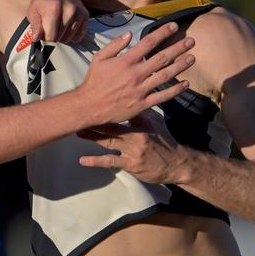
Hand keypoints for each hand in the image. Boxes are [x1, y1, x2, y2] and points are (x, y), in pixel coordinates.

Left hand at [28, 0, 88, 42]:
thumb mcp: (33, 11)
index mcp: (54, 8)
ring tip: (57, 26)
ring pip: (69, 38)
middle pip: (60, 38)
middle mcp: (69, 10)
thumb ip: (35, 26)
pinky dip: (71, 35)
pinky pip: (79, 36)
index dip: (45, 38)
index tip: (43, 32)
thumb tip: (35, 39)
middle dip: (53, 36)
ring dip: (62, 36)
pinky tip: (66, 27)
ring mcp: (79, 12)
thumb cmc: (42, 2)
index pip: (51, 37)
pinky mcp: (85, 15)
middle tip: (49, 27)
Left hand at [77, 109, 191, 183]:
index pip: (121, 110)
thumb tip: (129, 91)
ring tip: (77, 132)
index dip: (106, 105)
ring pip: (108, 141)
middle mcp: (136, 134)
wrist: (177, 164)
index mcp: (141, 121)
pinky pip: (110, 161)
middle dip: (94, 120)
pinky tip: (82, 160)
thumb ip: (140, 108)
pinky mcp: (131, 164)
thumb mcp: (154, 120)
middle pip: (111, 125)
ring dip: (92, 136)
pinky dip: (95, 161)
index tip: (91, 100)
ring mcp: (133, 150)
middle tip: (79, 114)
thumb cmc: (162, 139)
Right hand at [78, 22, 195, 125]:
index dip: (163, 33)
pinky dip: (175, 90)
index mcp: (125, 61)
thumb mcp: (99, 59)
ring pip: (165, 76)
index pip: (148, 43)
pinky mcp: (142, 104)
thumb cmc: (93, 81)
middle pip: (162, 58)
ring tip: (192, 58)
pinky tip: (185, 83)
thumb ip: (114, 45)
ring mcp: (140, 90)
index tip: (174, 26)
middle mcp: (135, 74)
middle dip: (178, 48)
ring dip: (181, 66)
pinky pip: (162, 96)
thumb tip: (129, 34)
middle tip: (192, 41)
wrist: (89, 106)